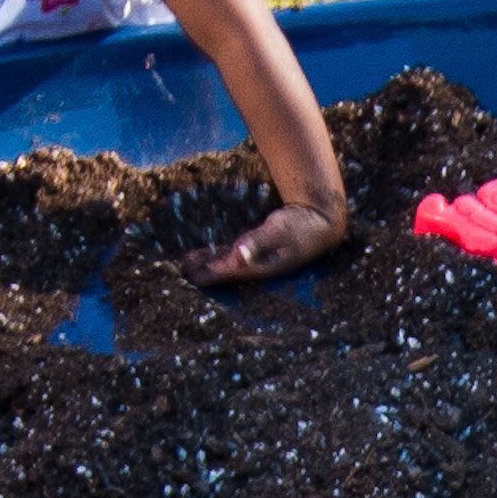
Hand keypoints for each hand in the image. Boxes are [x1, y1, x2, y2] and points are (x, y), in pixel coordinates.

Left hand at [195, 195, 345, 288]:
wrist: (320, 222)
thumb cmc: (302, 226)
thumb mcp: (281, 231)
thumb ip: (258, 242)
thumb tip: (238, 256)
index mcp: (263, 267)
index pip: (231, 272)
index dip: (211, 273)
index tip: (191, 275)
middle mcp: (257, 267)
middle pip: (223, 273)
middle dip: (201, 273)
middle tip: (176, 274)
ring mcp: (255, 260)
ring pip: (223, 265)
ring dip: (202, 265)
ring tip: (180, 266)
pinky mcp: (254, 251)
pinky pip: (229, 256)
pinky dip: (212, 255)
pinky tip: (197, 255)